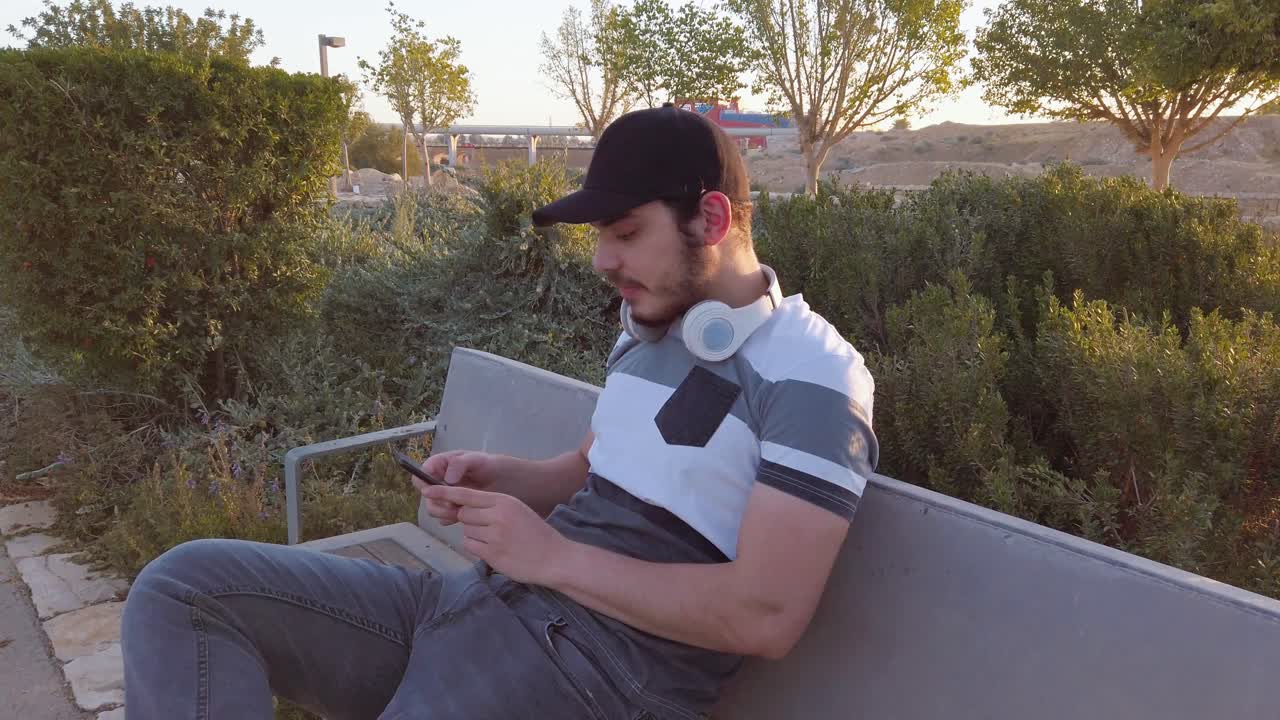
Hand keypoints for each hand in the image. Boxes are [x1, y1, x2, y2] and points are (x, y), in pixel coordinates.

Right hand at [416, 450, 495, 525]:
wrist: (499, 479)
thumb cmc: (485, 464)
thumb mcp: (474, 459)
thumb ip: (459, 464)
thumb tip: (447, 479)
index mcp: (438, 466)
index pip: (420, 476)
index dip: (424, 484)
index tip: (436, 490)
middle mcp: (437, 482)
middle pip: (426, 496)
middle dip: (437, 502)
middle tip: (452, 505)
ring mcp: (443, 496)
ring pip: (433, 509)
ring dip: (444, 512)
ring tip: (460, 512)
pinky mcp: (450, 509)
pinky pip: (444, 518)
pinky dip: (452, 519)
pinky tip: (465, 516)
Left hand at [422, 484, 568, 585]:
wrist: (555, 557)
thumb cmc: (535, 533)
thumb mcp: (517, 510)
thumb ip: (493, 506)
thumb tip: (464, 507)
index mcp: (503, 501)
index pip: (466, 494)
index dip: (444, 493)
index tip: (427, 491)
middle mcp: (497, 516)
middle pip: (463, 514)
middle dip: (470, 520)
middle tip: (488, 527)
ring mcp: (494, 535)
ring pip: (466, 530)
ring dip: (475, 535)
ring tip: (497, 539)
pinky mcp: (492, 553)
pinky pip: (470, 545)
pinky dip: (477, 547)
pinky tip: (495, 549)